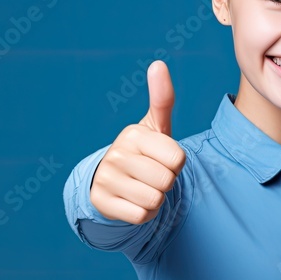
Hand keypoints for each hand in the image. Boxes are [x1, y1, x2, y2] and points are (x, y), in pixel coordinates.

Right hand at [90, 61, 185, 224]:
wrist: (110, 180)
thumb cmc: (143, 151)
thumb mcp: (155, 125)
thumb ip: (162, 97)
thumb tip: (158, 63)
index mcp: (133, 134)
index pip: (178, 159)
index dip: (176, 163)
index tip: (161, 158)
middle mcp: (116, 154)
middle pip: (167, 180)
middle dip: (167, 182)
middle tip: (152, 174)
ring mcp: (106, 179)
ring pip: (155, 200)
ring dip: (156, 199)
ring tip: (142, 186)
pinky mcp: (101, 203)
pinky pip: (141, 216)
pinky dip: (144, 214)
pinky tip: (132, 201)